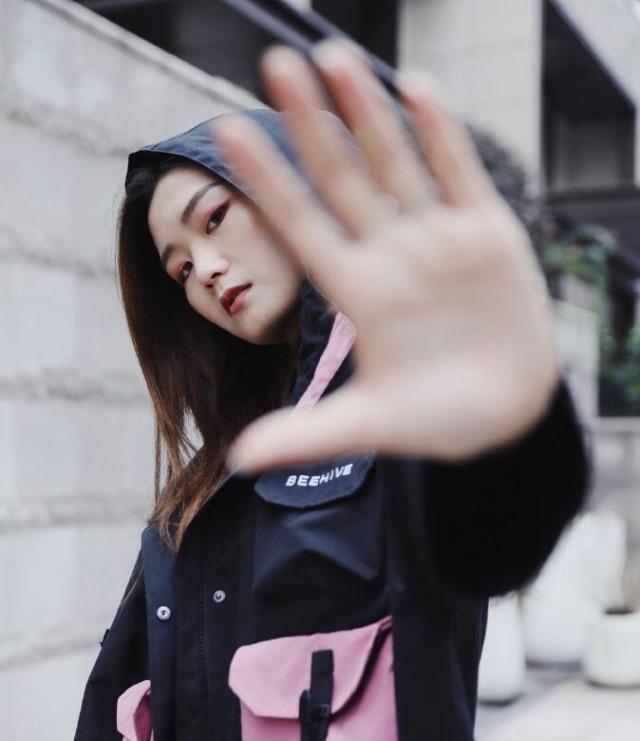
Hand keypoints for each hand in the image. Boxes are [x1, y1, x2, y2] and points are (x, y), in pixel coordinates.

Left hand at [215, 40, 559, 473]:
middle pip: (342, 177)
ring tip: (334, 56)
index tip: (226, 133)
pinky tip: (417, 88)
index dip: (268, 180)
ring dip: (368, 110)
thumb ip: (312, 434)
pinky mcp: (486, 234)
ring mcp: (437, 239)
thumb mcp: (376, 426)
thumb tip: (241, 460)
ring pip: (396, 162)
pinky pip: (459, 174)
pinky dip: (440, 134)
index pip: (302, 225)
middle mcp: (390, 255)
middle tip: (276, 65)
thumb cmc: (440, 419)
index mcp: (358, 293)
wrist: (506, 413)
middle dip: (312, 123)